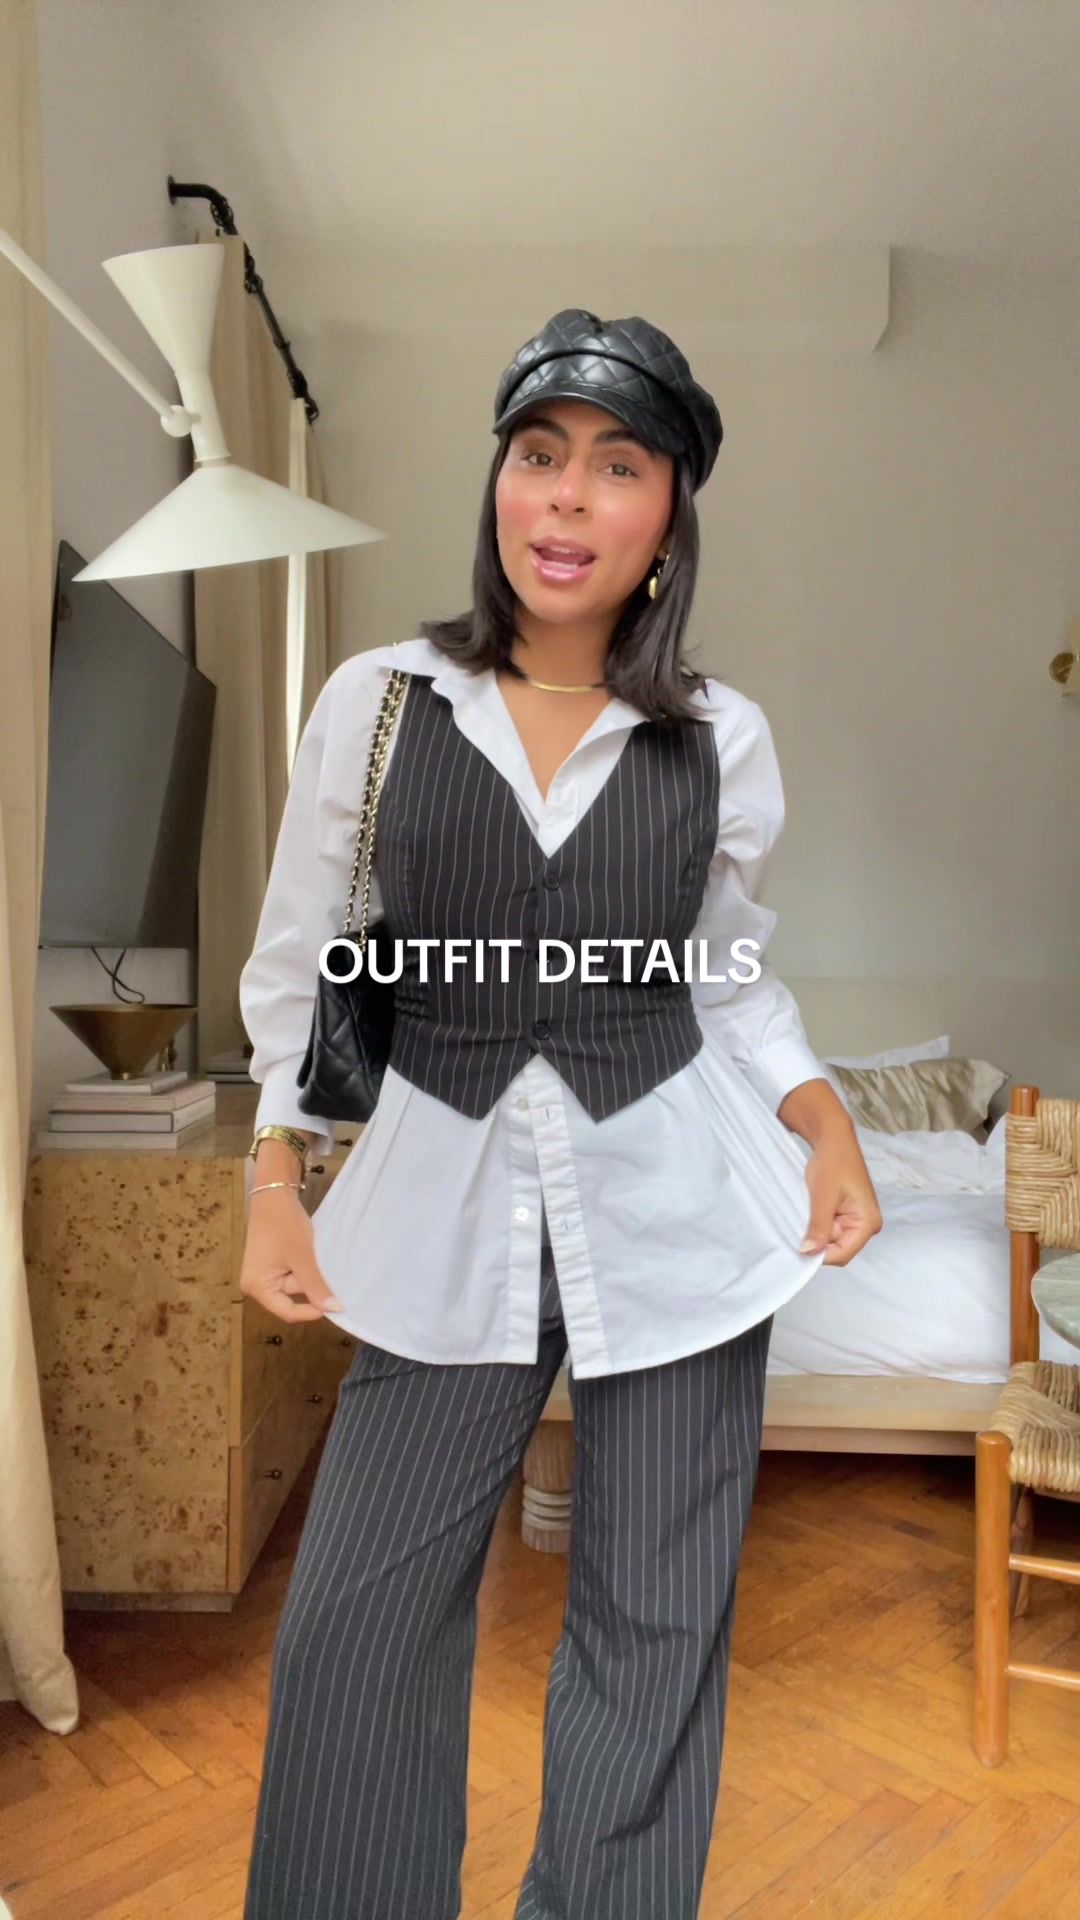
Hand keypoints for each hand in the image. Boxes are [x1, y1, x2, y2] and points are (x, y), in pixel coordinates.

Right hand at [240, 1187, 344, 1322]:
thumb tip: (334, 1309)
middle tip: (328, 1270)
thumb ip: (316, 1285)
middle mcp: (256, 1285)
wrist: (274, 1193)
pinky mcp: (271, 1264)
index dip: (313, 1311)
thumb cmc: (283, 1224)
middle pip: (291, 1297)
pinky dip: (305, 1268)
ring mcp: (263, 1274)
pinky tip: (315, 1257)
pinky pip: (292, 1274)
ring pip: (295, 1284)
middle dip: (311, 1285)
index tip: (336, 1304)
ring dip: (310, 1274)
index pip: (288, 1312)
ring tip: (320, 1258)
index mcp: (257, 1287)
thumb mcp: (302, 1257)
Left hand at [799, 1129, 882, 1266]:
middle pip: (837, 1248)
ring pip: (830, 1238)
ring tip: (805, 1213)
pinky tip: (809, 1210)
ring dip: (816, 1230)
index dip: (820, 1254)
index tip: (798, 1247)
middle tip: (801, 1223)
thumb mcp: (823, 1197)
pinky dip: (817, 1222)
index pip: (843, 1254)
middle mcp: (866, 1225)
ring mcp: (856, 1220)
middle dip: (818, 1239)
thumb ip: (819, 1226)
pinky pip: (829, 1227)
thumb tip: (809, 1253)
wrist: (833, 1139)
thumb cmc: (833, 1163)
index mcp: (868, 1223)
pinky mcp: (846, 1213)